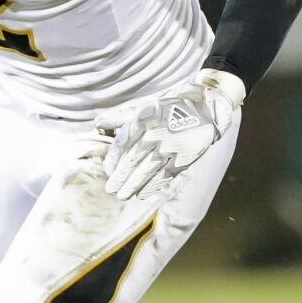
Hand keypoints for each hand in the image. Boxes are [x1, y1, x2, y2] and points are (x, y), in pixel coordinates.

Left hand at [98, 70, 243, 199]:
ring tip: (123, 196)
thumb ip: (119, 116)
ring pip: (146, 171)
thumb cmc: (168, 107)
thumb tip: (97, 124)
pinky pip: (165, 175)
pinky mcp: (184, 157)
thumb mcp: (142, 106)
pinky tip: (142, 194)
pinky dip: (153, 186)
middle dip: (120, 178)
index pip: (121, 145)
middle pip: (132, 161)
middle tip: (111, 190)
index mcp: (141, 120)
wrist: (204, 107)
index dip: (113, 161)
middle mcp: (154, 134)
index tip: (108, 171)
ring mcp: (170, 147)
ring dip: (133, 186)